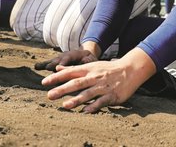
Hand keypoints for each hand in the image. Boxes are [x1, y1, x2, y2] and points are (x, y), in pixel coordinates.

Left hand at [41, 48, 156, 112]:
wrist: (131, 69)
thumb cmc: (108, 68)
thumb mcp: (92, 65)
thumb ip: (74, 68)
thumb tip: (57, 68)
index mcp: (89, 69)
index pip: (70, 72)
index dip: (57, 77)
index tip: (44, 82)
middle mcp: (95, 77)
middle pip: (77, 83)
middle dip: (63, 89)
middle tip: (49, 95)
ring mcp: (104, 86)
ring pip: (89, 93)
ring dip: (77, 99)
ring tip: (65, 106)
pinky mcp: (112, 95)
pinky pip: (102, 101)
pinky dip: (94, 106)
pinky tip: (86, 111)